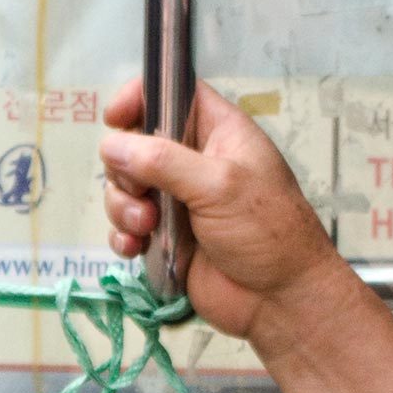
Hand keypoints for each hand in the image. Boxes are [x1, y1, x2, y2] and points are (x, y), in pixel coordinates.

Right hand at [101, 80, 349, 342]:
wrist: (281, 300)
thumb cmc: (268, 232)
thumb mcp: (219, 185)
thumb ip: (163, 161)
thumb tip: (112, 145)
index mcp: (220, 132)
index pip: (174, 91)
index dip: (141, 96)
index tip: (116, 118)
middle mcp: (196, 160)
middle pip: (137, 143)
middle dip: (126, 169)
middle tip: (142, 194)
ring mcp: (179, 200)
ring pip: (126, 187)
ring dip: (123, 207)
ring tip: (145, 229)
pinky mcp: (167, 237)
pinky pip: (127, 226)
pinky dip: (123, 236)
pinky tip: (135, 249)